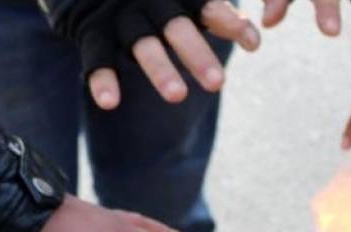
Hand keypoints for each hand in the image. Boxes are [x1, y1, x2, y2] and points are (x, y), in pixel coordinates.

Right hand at [76, 1, 261, 109]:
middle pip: (177, 28)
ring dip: (159, 69)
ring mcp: (120, 17)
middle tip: (218, 84)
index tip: (253, 44)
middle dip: (197, 54)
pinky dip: (102, 79)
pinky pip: (96, 56)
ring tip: (178, 96)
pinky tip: (110, 103)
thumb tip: (260, 34)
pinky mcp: (90, 31)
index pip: (208, 6)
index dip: (230, 23)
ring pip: (142, 45)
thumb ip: (218, 13)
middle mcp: (150, 3)